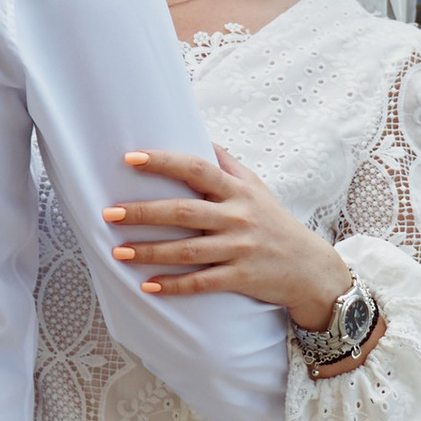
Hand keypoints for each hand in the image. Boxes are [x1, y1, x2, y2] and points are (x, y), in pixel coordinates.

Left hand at [105, 146, 351, 328]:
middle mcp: (238, 217)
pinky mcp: (241, 277)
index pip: (197, 169)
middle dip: (144, 212)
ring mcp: (240, 248)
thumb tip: (198, 134)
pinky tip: (148, 286)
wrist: (310, 268)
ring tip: (118, 252)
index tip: (131, 158)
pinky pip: (202, 282)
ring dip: (150, 252)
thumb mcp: (256, 187)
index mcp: (238, 190)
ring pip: (187, 250)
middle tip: (110, 213)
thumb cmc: (274, 222)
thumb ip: (226, 163)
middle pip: (184, 211)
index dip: (164, 162)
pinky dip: (174, 285)